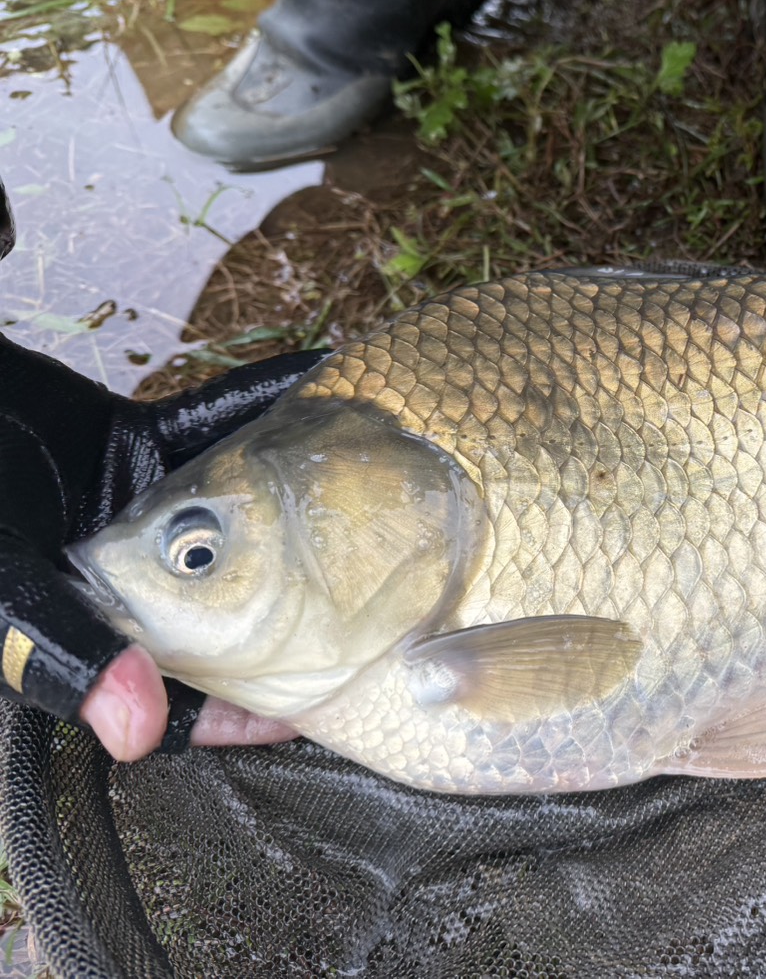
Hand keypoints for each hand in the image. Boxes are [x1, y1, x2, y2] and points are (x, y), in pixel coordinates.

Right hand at [0, 183, 321, 759]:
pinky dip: (257, 403)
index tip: (314, 713)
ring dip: (290, 506)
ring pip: (230, 517)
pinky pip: (209, 423)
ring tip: (371, 503)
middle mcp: (121, 573)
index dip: (242, 711)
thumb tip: (135, 738)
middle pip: (219, 610)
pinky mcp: (132, 439)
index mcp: (86, 625)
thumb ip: (64, 653)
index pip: (175, 693)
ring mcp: (130, 503)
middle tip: (371, 613)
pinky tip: (320, 385)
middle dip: (287, 616)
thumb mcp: (1, 585)